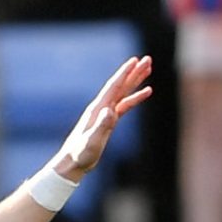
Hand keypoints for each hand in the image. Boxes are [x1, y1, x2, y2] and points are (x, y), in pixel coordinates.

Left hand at [51, 55, 154, 179]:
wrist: (72, 162)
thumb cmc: (80, 154)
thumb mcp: (92, 141)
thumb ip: (102, 126)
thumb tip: (111, 111)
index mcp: (98, 109)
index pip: (114, 86)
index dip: (125, 73)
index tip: (135, 60)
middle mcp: (101, 107)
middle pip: (121, 85)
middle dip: (134, 72)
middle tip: (147, 59)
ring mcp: (105, 113)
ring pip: (124, 92)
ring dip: (136, 80)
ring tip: (148, 69)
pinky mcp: (108, 121)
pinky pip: (124, 105)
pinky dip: (135, 97)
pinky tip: (146, 92)